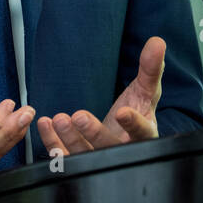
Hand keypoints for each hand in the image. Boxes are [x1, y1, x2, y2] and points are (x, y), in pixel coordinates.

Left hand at [36, 36, 163, 155]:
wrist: (121, 137)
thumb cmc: (135, 112)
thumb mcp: (144, 92)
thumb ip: (150, 69)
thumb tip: (157, 41)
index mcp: (143, 134)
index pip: (142, 132)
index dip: (134, 124)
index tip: (123, 112)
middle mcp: (123, 150)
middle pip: (110, 148)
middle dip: (94, 134)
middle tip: (79, 116)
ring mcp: (100, 158)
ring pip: (85, 155)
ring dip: (69, 138)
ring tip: (59, 119)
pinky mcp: (80, 161)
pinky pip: (65, 156)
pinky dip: (53, 142)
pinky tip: (46, 124)